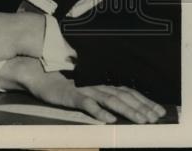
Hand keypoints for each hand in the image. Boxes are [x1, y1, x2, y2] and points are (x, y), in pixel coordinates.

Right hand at [0, 57, 165, 123]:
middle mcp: (94, 84)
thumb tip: (116, 103)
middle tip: (157, 118)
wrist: (33, 70)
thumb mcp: (80, 84)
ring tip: (141, 121)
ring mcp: (82, 89)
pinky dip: (97, 111)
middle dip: (142, 108)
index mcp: (99, 82)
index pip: (126, 91)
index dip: (144, 100)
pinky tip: (108, 119)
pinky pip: (85, 104)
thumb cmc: (56, 78)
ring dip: (128, 111)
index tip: (159, 111)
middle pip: (123, 96)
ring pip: (110, 100)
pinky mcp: (69, 95)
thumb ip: (97, 90)